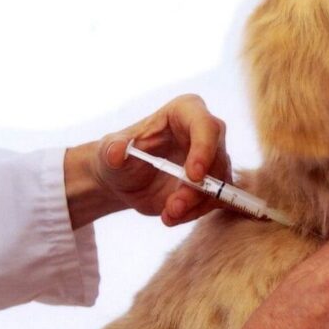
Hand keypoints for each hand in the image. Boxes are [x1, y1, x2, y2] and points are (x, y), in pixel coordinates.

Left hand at [64, 94, 231, 228]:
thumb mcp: (109, 152)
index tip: (193, 176)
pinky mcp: (214, 183)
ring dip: (195, 204)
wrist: (125, 181)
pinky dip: (196, 212)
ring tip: (168, 214)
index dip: (205, 150)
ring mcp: (213, 158)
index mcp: (185, 112)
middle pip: (218, 159)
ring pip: (219, 183)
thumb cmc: (119, 157)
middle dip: (198, 188)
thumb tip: (116, 151)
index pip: (206, 126)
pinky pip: (216, 200)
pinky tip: (172, 216)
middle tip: (174, 207)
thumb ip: (112, 150)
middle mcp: (206, 133)